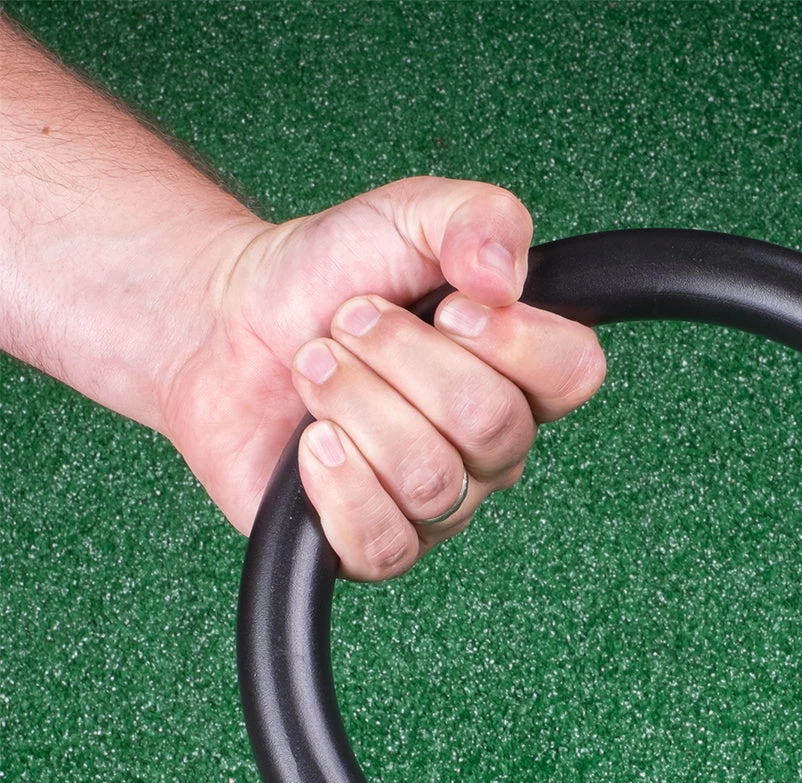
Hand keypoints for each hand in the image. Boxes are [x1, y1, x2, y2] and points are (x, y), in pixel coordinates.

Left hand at [163, 177, 605, 578]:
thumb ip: (476, 220)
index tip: (449, 306)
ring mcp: (437, 503)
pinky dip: (338, 485)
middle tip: (347, 324)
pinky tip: (312, 444)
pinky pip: (385, 541)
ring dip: (354, 407)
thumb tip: (504, 276)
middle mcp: (489, 448)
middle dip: (401, 360)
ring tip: (314, 368)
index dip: (514, 340)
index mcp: (517, 372)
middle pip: (491, 425)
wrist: (227, 324)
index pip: (573, 374)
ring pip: (431, 482)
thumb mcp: (406, 216)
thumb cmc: (325, 278)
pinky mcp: (374, 546)